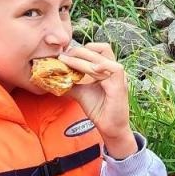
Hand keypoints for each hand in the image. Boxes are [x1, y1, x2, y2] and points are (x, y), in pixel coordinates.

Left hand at [61, 42, 134, 157]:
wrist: (109, 127)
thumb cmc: (98, 109)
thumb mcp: (80, 92)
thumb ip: (71, 83)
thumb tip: (54, 77)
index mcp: (107, 69)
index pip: (97, 49)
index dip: (82, 49)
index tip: (65, 55)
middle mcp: (114, 70)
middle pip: (100, 49)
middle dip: (79, 51)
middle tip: (63, 56)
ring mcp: (118, 77)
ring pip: (101, 59)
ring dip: (82, 59)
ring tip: (67, 61)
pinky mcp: (120, 85)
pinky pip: (113, 69)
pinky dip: (100, 66)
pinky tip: (88, 70)